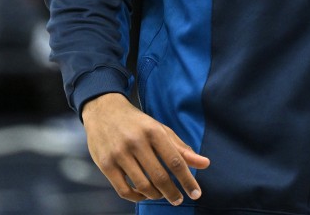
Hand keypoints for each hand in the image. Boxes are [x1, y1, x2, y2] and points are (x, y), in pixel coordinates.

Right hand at [81, 93, 209, 204]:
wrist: (104, 110)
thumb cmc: (137, 123)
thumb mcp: (161, 130)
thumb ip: (182, 148)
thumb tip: (205, 164)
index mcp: (153, 131)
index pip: (175, 161)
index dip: (188, 180)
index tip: (196, 194)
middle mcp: (136, 141)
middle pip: (159, 176)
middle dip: (172, 193)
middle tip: (178, 200)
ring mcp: (119, 153)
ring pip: (142, 186)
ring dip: (155, 195)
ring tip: (161, 195)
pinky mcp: (105, 164)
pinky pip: (123, 190)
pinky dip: (136, 197)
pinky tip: (144, 195)